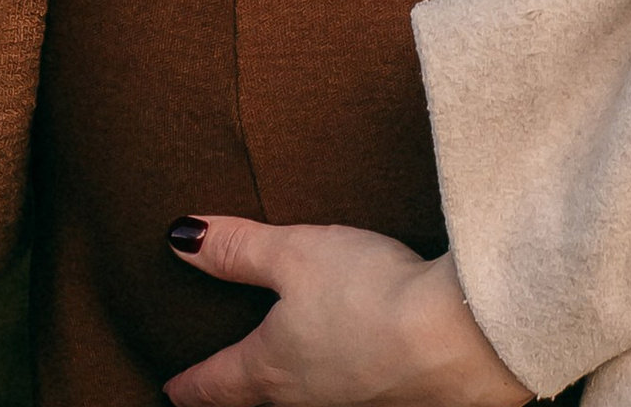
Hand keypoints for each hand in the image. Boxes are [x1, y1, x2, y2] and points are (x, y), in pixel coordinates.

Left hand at [164, 217, 531, 406]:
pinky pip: (355, 394)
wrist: (459, 339)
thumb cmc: (368, 293)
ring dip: (293, 385)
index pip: (216, 384)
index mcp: (271, 368)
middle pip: (260, 401)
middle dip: (239, 390)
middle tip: (221, 384)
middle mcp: (307, 399)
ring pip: (308, 399)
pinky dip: (343, 378)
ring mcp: (354, 405)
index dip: (190, 385)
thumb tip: (179, 240)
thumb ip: (237, 248)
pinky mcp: (397, 400)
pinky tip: (358, 359)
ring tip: (286, 368)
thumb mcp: (293, 253)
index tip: (171, 389)